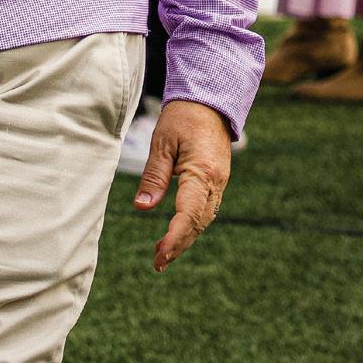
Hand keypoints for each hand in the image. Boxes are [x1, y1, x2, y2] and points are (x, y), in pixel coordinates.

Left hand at [132, 99, 231, 272]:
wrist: (210, 100)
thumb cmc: (183, 117)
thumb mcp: (161, 142)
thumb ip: (154, 176)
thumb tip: (141, 207)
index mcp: (202, 173)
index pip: (188, 215)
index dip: (174, 238)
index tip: (159, 255)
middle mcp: (216, 182)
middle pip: (198, 223)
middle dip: (178, 245)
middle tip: (157, 263)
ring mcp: (220, 183)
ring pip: (203, 219)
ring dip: (185, 238)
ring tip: (162, 254)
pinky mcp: (217, 181)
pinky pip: (206, 209)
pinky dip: (192, 224)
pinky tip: (177, 232)